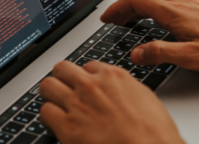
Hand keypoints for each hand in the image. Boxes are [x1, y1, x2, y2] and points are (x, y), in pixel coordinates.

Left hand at [39, 61, 185, 143]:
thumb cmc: (154, 133)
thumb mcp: (144, 97)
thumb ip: (124, 88)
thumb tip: (115, 90)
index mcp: (113, 76)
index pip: (87, 66)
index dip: (85, 78)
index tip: (85, 86)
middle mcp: (92, 85)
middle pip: (62, 69)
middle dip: (62, 79)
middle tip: (64, 91)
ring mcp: (77, 104)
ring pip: (47, 86)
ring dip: (51, 96)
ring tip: (57, 106)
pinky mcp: (67, 127)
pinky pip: (44, 112)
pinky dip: (49, 117)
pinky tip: (57, 124)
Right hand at [101, 0, 198, 73]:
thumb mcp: (192, 57)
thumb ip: (161, 53)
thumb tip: (136, 53)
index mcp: (175, 13)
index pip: (137, 0)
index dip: (117, 8)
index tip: (106, 19)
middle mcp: (180, 3)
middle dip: (124, 3)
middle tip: (114, 19)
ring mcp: (188, 3)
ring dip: (137, 2)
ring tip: (128, 19)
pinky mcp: (195, 8)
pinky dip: (151, 4)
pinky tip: (154, 19)